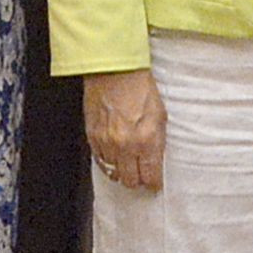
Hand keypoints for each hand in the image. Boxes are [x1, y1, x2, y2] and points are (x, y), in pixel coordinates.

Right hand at [82, 67, 164, 192]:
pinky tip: (113, 154)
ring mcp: (106, 143)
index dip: (153, 182)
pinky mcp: (92, 137)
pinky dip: (107, 161)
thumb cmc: (139, 88)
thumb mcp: (160, 115)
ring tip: (126, 161)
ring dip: (121, 170)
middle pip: (130, 181)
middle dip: (137, 180)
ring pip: (113, 173)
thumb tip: (154, 160)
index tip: (154, 182)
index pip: (150, 176)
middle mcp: (126, 145)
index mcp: (147, 140)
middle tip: (140, 174)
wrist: (114, 71)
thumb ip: (157, 142)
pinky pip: (99, 160)